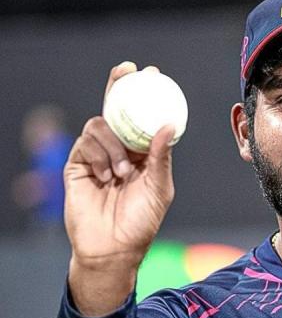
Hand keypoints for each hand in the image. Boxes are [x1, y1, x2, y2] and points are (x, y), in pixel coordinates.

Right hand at [64, 62, 174, 314]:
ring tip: (123, 173)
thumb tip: (169, 125)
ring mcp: (96, 155)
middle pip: (115, 109)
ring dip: (114, 145)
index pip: (142, 116)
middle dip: (118, 85)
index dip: (145, 93)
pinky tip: (105, 176)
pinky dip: (99, 157)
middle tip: (126, 70)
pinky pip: (85, 144)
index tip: (153, 73)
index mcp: (142, 151)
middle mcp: (119, 148)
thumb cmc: (141, 221)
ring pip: (100, 125)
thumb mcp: (160, 187)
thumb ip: (162, 157)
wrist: (112, 248)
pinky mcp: (76, 164)